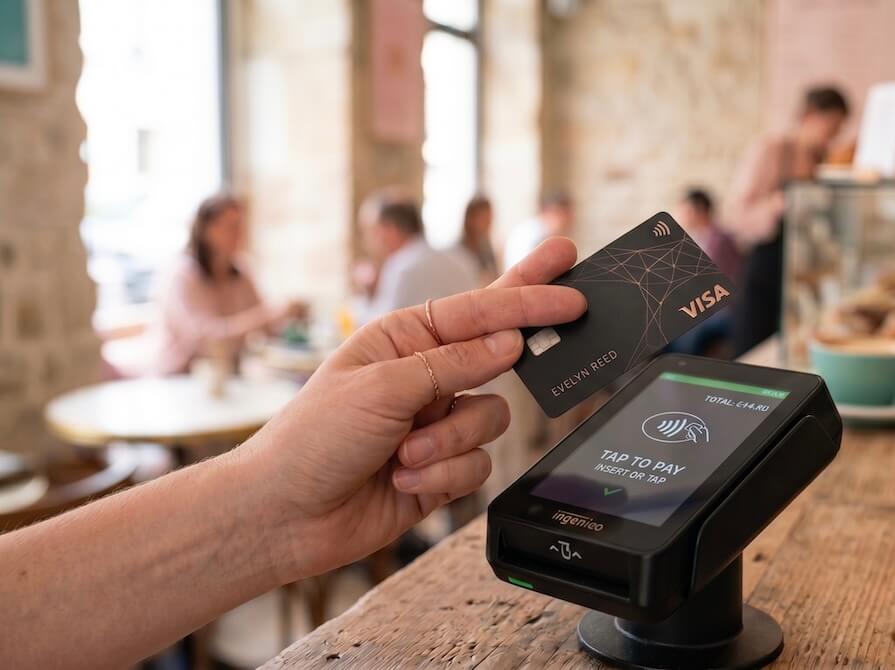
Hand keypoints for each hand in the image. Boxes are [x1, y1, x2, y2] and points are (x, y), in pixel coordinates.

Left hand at [240, 238, 585, 581]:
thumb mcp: (382, 387)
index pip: (477, 310)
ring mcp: (436, 424)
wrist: (284, 516)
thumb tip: (511, 342)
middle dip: (529, 331)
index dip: (526, 295)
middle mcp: (426, 377)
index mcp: (404, 340)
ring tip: (403, 454)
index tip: (567, 283)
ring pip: (491, 418)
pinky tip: (403, 480)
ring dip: (450, 440)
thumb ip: (454, 364)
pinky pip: (479, 463)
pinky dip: (443, 473)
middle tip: (575, 303)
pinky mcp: (443, 468)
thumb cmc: (313, 439)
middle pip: (498, 351)